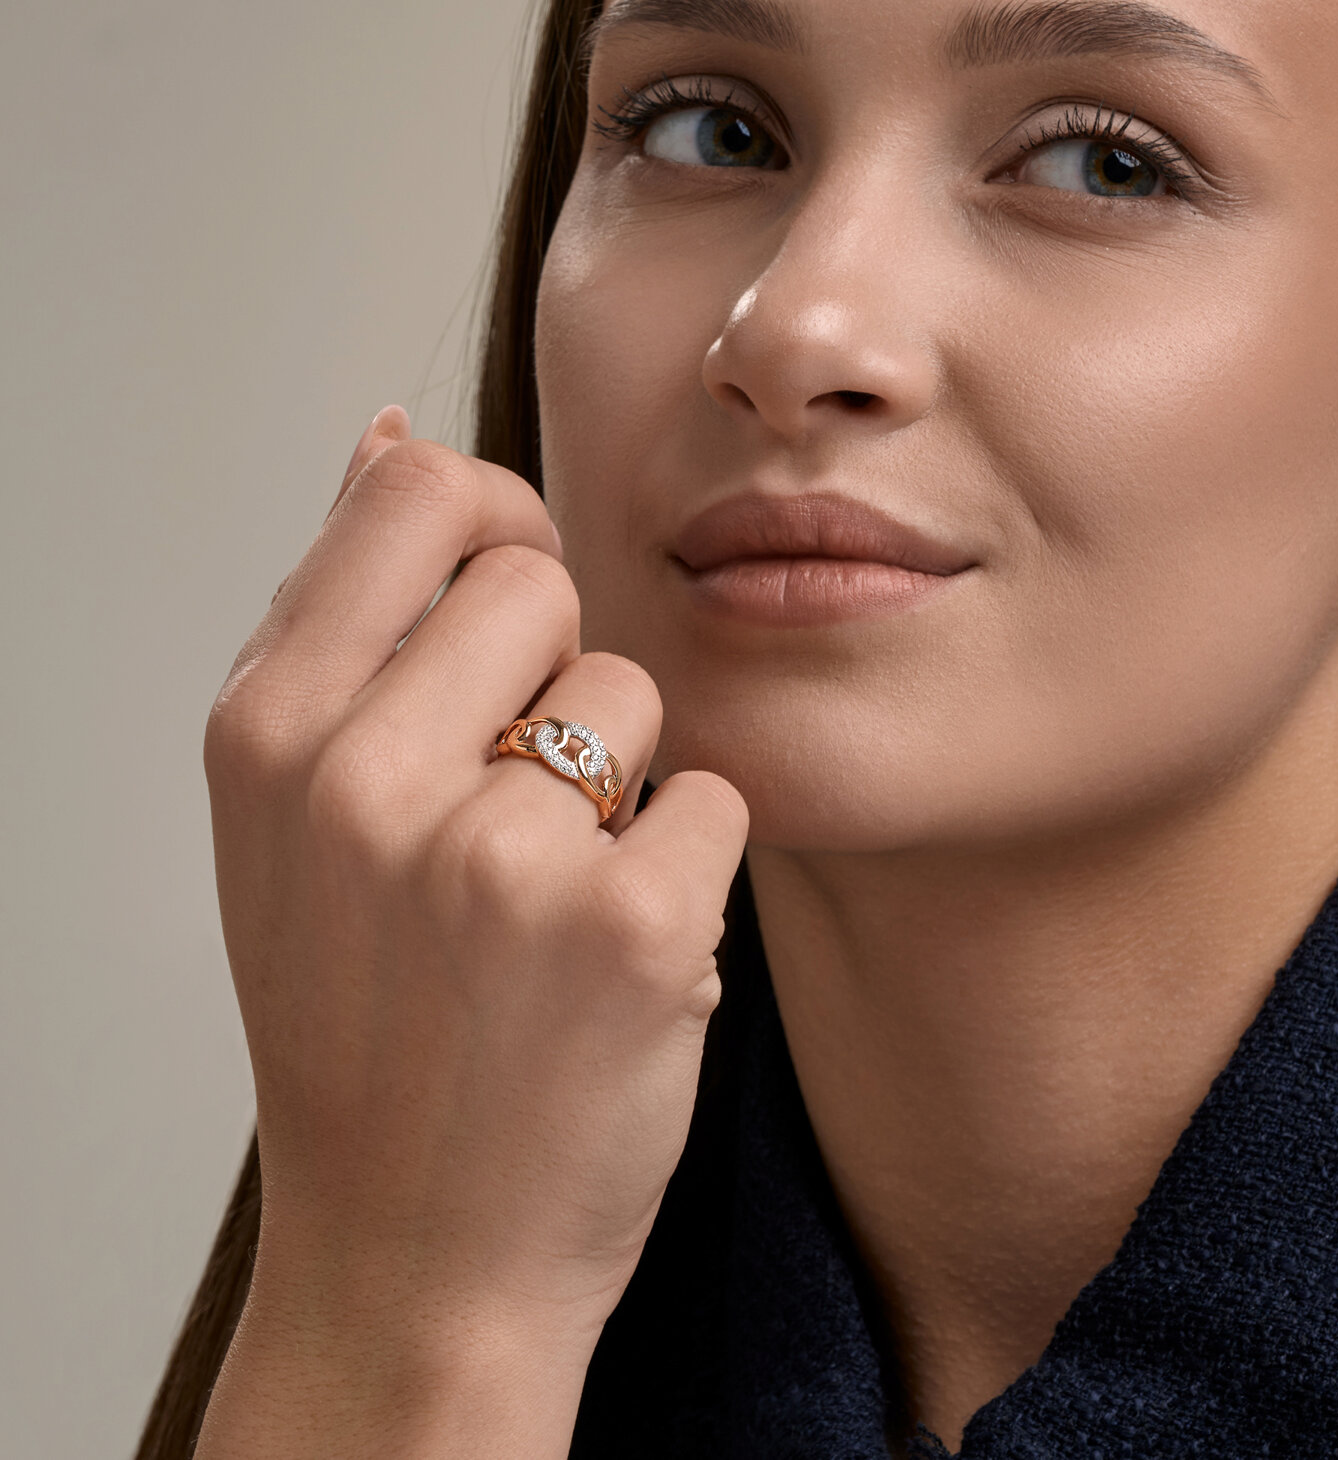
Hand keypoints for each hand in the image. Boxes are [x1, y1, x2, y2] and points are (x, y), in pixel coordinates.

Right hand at [203, 408, 748, 1369]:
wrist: (418, 1256)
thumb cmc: (362, 1026)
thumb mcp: (291, 819)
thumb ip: (346, 619)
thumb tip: (395, 435)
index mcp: (271, 735)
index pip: (418, 492)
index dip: (492, 518)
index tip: (513, 592)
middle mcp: (368, 780)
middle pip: (545, 579)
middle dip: (552, 672)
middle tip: (515, 800)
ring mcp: (503, 858)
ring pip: (637, 691)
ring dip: (619, 782)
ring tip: (553, 895)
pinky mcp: (634, 930)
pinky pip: (712, 796)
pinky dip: (686, 866)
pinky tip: (618, 957)